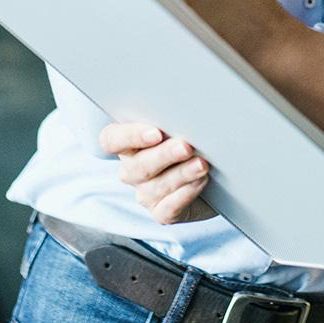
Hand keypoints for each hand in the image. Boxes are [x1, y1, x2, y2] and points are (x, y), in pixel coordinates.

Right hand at [99, 122, 215, 223]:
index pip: (112, 139)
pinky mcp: (162, 212)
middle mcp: (131, 170)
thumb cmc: (188, 141)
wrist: (211, 175)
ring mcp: (145, 194)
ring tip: (201, 164)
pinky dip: (186, 193)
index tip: (156, 133)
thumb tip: (187, 110)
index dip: (130, 136)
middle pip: (136, 166)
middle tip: (185, 146)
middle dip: (163, 155)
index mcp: (127, 144)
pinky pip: (168, 208)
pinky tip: (200, 181)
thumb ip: (172, 119)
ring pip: (155, 187)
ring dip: (181, 174)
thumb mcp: (177, 126)